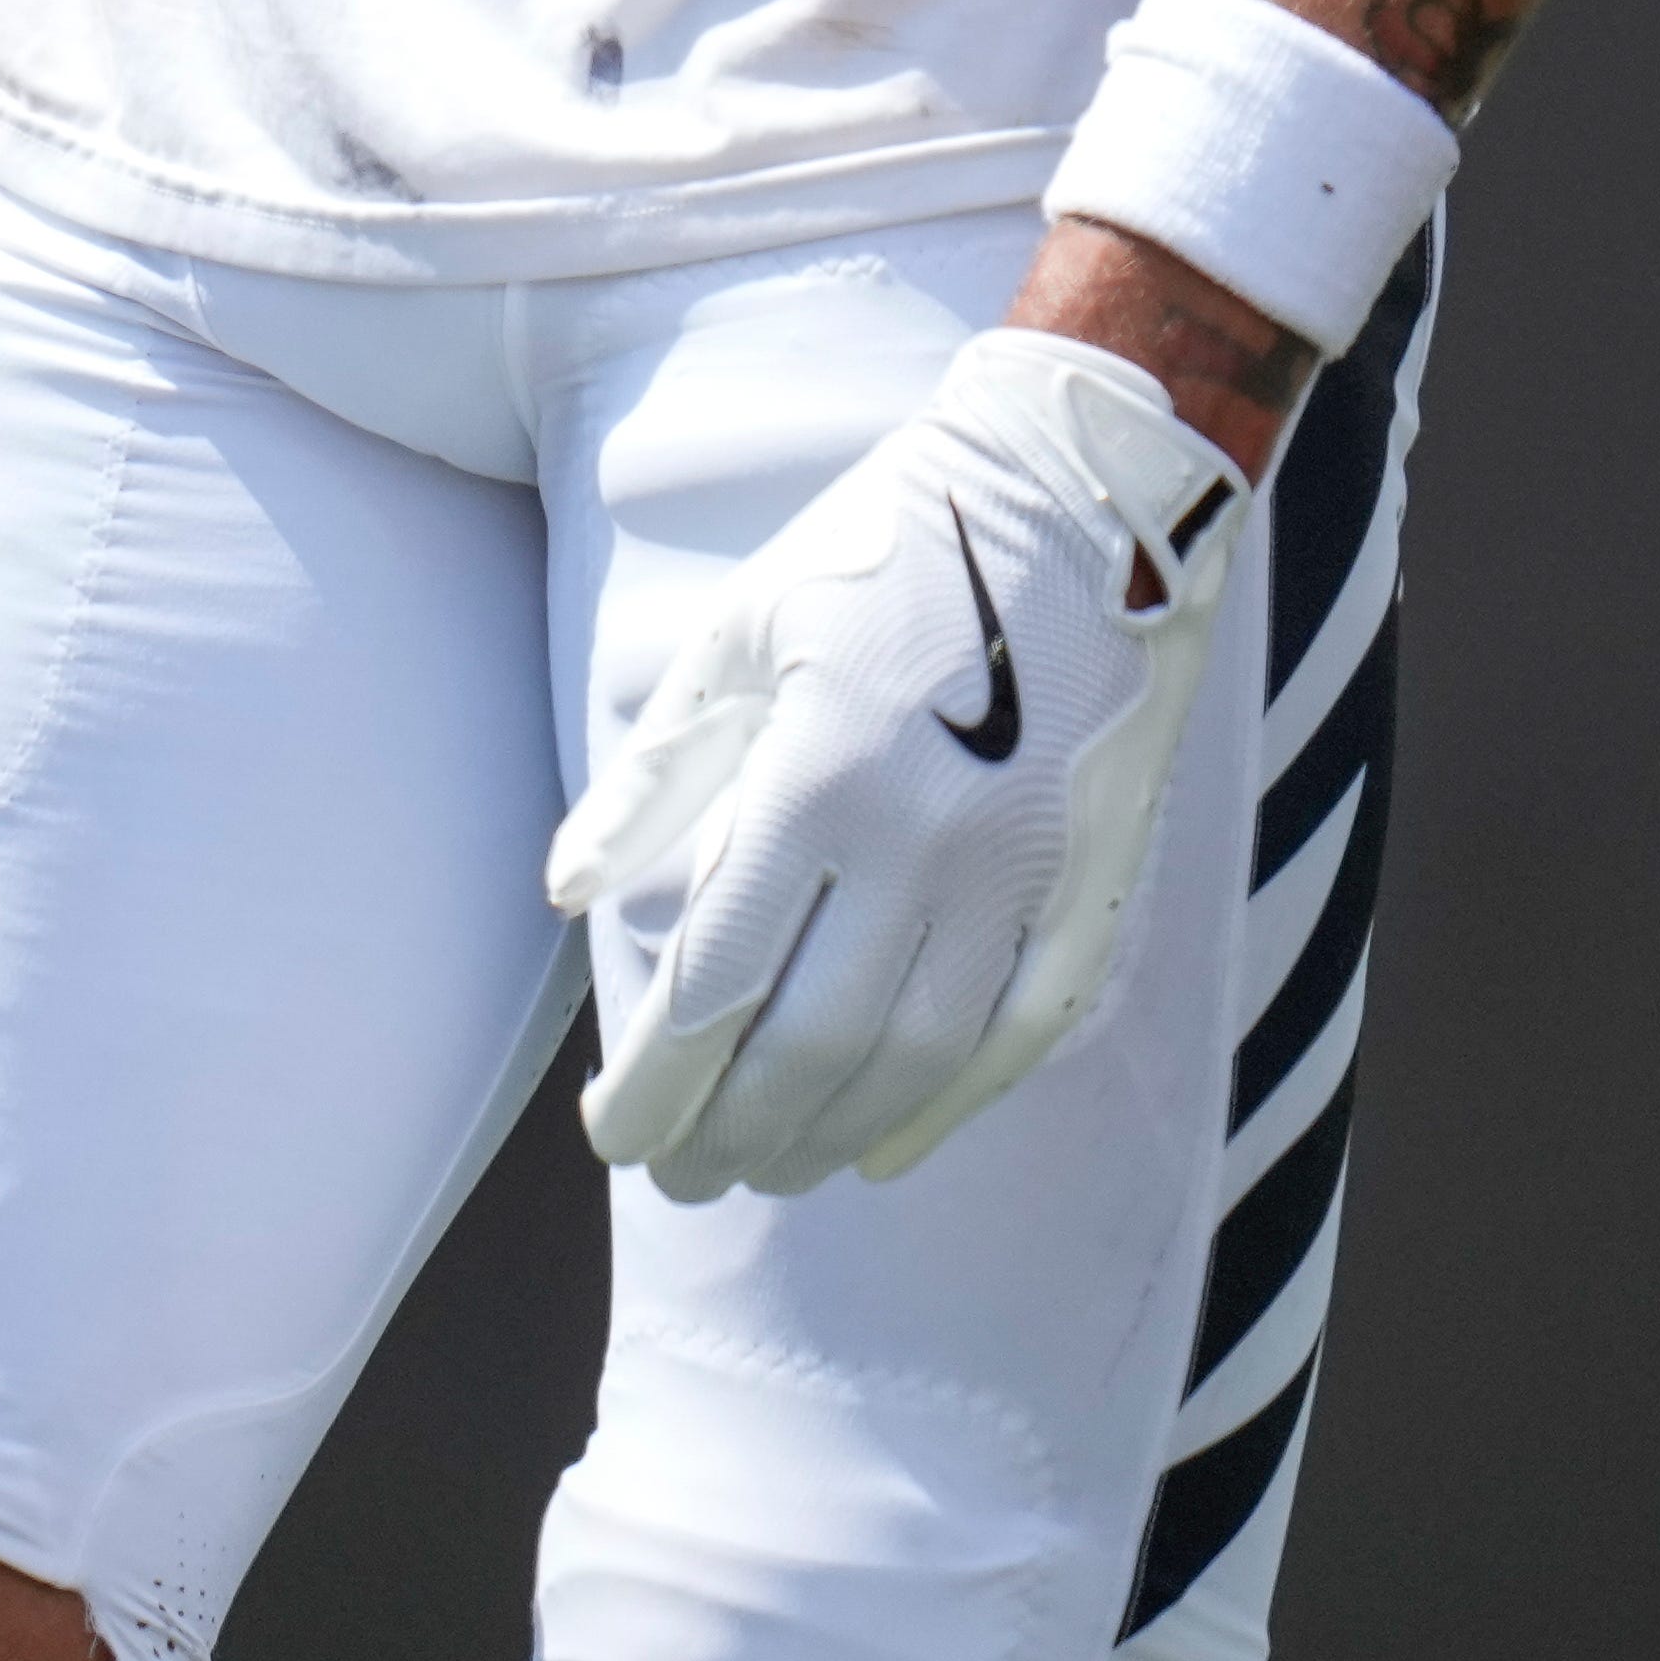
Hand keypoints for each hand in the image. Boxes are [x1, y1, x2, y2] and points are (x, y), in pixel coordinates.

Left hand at [550, 331, 1249, 1201]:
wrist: (1084, 486)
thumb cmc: (886, 550)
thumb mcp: (745, 631)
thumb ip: (656, 774)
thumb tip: (567, 894)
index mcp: (818, 778)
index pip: (715, 989)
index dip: (655, 1086)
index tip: (608, 1131)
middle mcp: (923, 846)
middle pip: (807, 1052)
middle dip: (726, 1137)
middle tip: (677, 1174)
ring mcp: (1021, 873)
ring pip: (912, 1065)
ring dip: (826, 1140)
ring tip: (765, 1171)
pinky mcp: (1093, 880)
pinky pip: (1020, 1033)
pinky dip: (950, 1110)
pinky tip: (887, 1151)